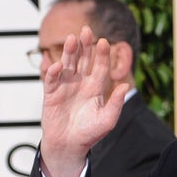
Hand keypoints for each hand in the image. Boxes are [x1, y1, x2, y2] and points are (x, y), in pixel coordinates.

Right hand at [39, 26, 127, 176]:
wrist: (69, 146)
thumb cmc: (89, 134)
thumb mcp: (107, 120)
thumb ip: (115, 103)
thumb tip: (125, 86)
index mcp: (95, 89)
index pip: (100, 67)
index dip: (101, 55)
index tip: (103, 42)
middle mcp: (80, 84)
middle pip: (83, 61)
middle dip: (85, 46)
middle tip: (86, 31)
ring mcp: (65, 87)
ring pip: (67, 65)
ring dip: (69, 53)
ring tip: (72, 39)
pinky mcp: (51, 94)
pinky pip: (51, 80)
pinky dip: (53, 72)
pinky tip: (58, 65)